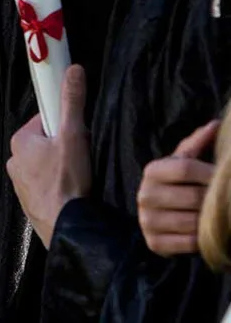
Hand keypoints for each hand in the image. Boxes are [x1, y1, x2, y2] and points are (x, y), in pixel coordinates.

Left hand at [6, 65, 90, 247]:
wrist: (68, 229)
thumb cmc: (67, 180)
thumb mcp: (73, 135)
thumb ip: (72, 101)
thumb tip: (73, 70)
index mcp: (19, 141)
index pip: (44, 120)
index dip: (64, 125)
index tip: (76, 136)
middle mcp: (15, 162)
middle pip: (46, 143)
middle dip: (64, 148)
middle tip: (79, 159)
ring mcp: (21, 185)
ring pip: (46, 166)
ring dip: (62, 168)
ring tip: (77, 178)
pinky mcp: (31, 204)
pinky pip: (47, 186)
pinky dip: (59, 187)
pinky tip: (72, 193)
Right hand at [137, 120, 218, 256]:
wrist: (159, 216)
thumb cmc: (177, 184)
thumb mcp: (183, 162)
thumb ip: (198, 143)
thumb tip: (216, 125)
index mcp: (152, 171)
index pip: (185, 168)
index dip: (209, 173)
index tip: (223, 178)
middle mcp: (145, 194)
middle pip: (192, 197)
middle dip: (214, 200)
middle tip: (226, 200)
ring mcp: (147, 220)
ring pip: (193, 222)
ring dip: (211, 222)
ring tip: (219, 216)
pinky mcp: (153, 243)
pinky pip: (188, 243)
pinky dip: (203, 240)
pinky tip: (208, 233)